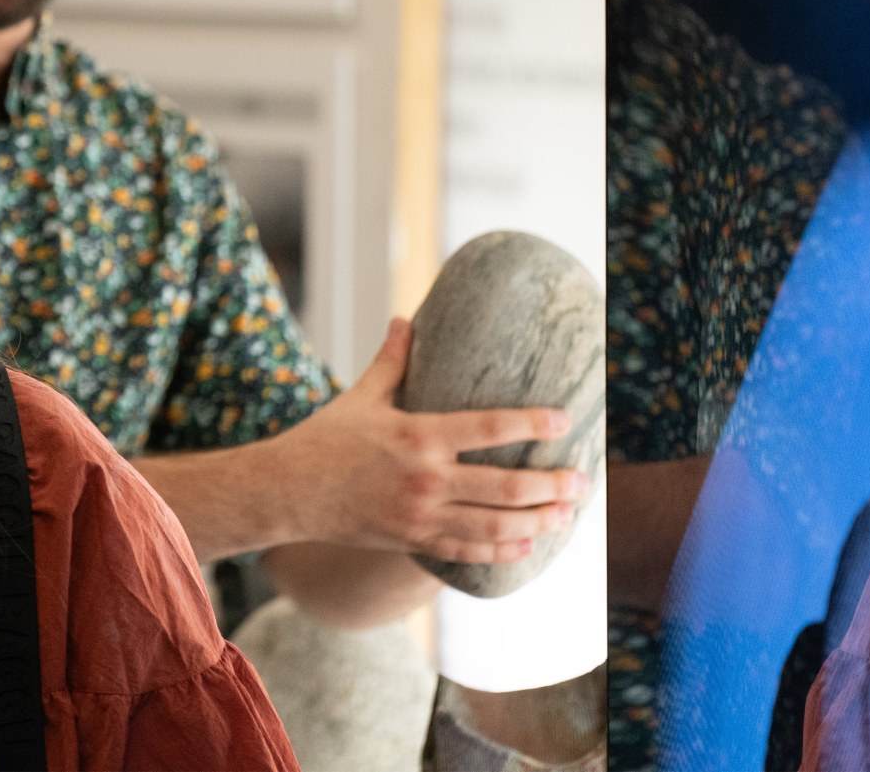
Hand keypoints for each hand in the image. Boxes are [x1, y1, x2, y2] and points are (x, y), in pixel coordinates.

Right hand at [275, 317, 588, 563]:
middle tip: (581, 480)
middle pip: (504, 486)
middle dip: (549, 485)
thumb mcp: (360, 397)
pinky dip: (501, 551)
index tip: (563, 421)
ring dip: (536, 521)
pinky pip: (466, 551)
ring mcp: (419, 515)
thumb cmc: (325, 438)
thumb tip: (406, 319)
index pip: (488, 428)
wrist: (288, 491)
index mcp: (418, 435)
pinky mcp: (412, 540)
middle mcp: (424, 478)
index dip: (531, 424)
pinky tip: (527, 545)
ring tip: (565, 514)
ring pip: (493, 526)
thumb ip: (392, 361)